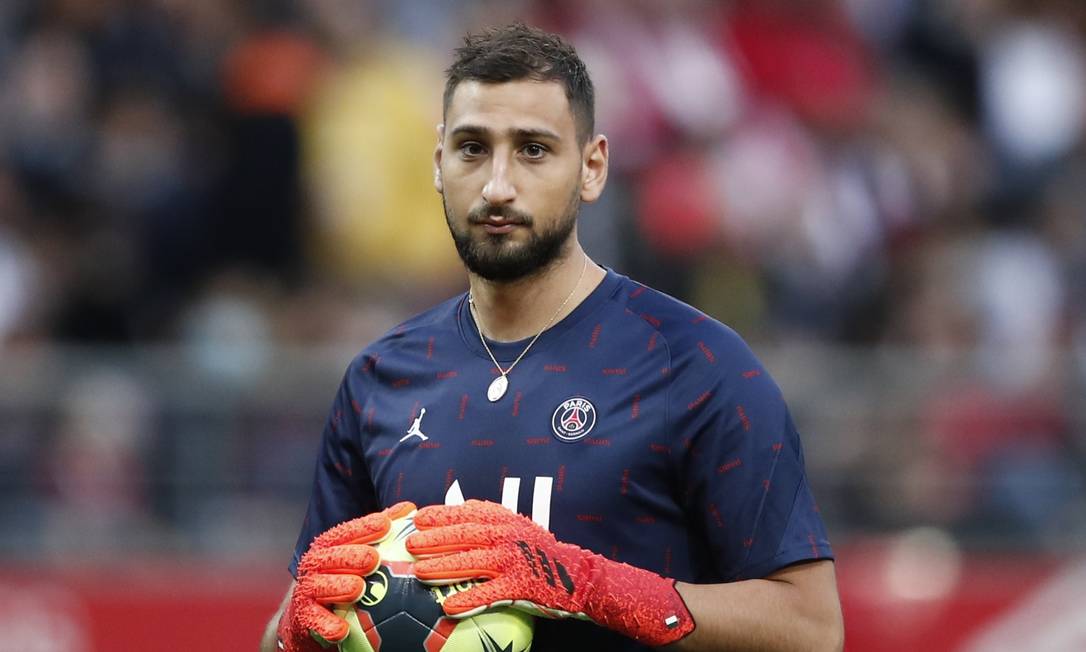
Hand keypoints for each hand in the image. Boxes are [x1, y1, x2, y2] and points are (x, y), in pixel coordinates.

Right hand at [276, 501, 415, 651]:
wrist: (309, 613)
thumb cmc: (342, 577)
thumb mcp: (358, 551)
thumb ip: (380, 531)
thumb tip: (409, 508)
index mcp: (329, 547)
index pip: (346, 533)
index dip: (363, 527)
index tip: (385, 524)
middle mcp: (316, 565)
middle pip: (331, 557)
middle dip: (351, 556)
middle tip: (373, 559)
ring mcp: (308, 591)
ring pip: (320, 586)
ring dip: (337, 587)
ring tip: (357, 588)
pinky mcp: (304, 617)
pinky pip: (314, 621)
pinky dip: (326, 625)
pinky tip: (341, 630)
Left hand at [405, 500, 693, 646]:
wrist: (578, 576)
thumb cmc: (540, 553)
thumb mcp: (518, 527)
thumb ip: (491, 519)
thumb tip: (460, 512)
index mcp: (506, 519)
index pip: (468, 512)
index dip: (441, 513)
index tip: (417, 516)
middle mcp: (509, 535)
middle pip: (465, 535)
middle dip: (435, 538)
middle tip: (410, 543)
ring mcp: (515, 560)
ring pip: (472, 561)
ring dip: (444, 566)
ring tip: (419, 572)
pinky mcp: (521, 586)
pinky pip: (490, 592)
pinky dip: (468, 599)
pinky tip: (448, 607)